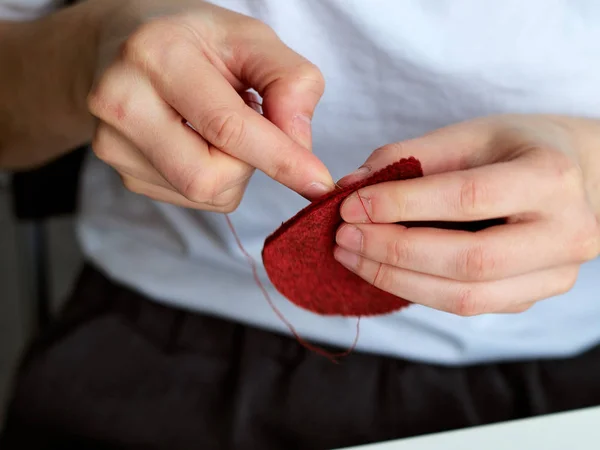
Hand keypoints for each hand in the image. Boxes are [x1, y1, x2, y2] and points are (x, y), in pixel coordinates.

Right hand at [87, 0, 333, 211]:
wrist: (123, 46)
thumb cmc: (194, 40)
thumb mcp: (250, 38)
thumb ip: (289, 81)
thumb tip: (300, 145)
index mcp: (156, 56)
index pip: (227, 127)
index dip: (280, 159)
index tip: (317, 182)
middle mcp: (122, 103)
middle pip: (210, 177)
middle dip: (249, 162)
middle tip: (249, 121)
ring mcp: (114, 144)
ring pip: (204, 193)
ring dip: (232, 169)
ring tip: (217, 124)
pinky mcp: (122, 171)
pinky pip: (192, 198)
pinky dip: (213, 176)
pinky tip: (198, 140)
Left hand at [334, 115, 599, 315]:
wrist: (573, 176)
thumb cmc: (516, 148)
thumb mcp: (468, 135)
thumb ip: (407, 157)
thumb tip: (347, 187)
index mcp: (550, 177)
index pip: (468, 198)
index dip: (402, 205)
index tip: (350, 205)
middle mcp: (566, 233)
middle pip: (468, 260)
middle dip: (394, 252)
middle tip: (343, 237)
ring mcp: (554, 275)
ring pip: (466, 297)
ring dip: (397, 281)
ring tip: (351, 256)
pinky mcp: (532, 297)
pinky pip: (467, 305)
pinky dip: (417, 290)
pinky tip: (382, 270)